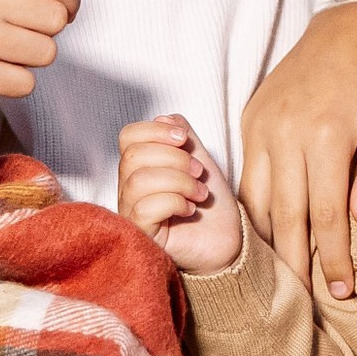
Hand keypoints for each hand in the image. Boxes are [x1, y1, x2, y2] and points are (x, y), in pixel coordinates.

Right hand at [120, 115, 240, 273]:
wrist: (228, 238)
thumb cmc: (210, 202)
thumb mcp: (199, 158)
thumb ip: (181, 135)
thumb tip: (163, 117)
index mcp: (140, 166)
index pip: (128, 136)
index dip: (155, 130)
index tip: (184, 138)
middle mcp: (128, 189)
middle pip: (133, 156)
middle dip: (174, 158)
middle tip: (198, 172)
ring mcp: (131, 213)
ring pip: (139, 181)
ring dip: (179, 181)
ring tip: (199, 193)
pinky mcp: (140, 235)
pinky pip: (144, 208)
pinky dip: (175, 202)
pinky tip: (190, 210)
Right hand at [238, 0, 356, 299]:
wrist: (344, 29)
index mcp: (326, 136)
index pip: (326, 215)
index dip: (333, 257)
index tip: (342, 290)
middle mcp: (286, 134)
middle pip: (285, 216)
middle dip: (296, 264)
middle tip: (307, 301)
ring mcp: (261, 127)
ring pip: (256, 202)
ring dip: (270, 243)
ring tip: (285, 277)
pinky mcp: (249, 121)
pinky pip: (245, 180)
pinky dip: (254, 212)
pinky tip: (267, 235)